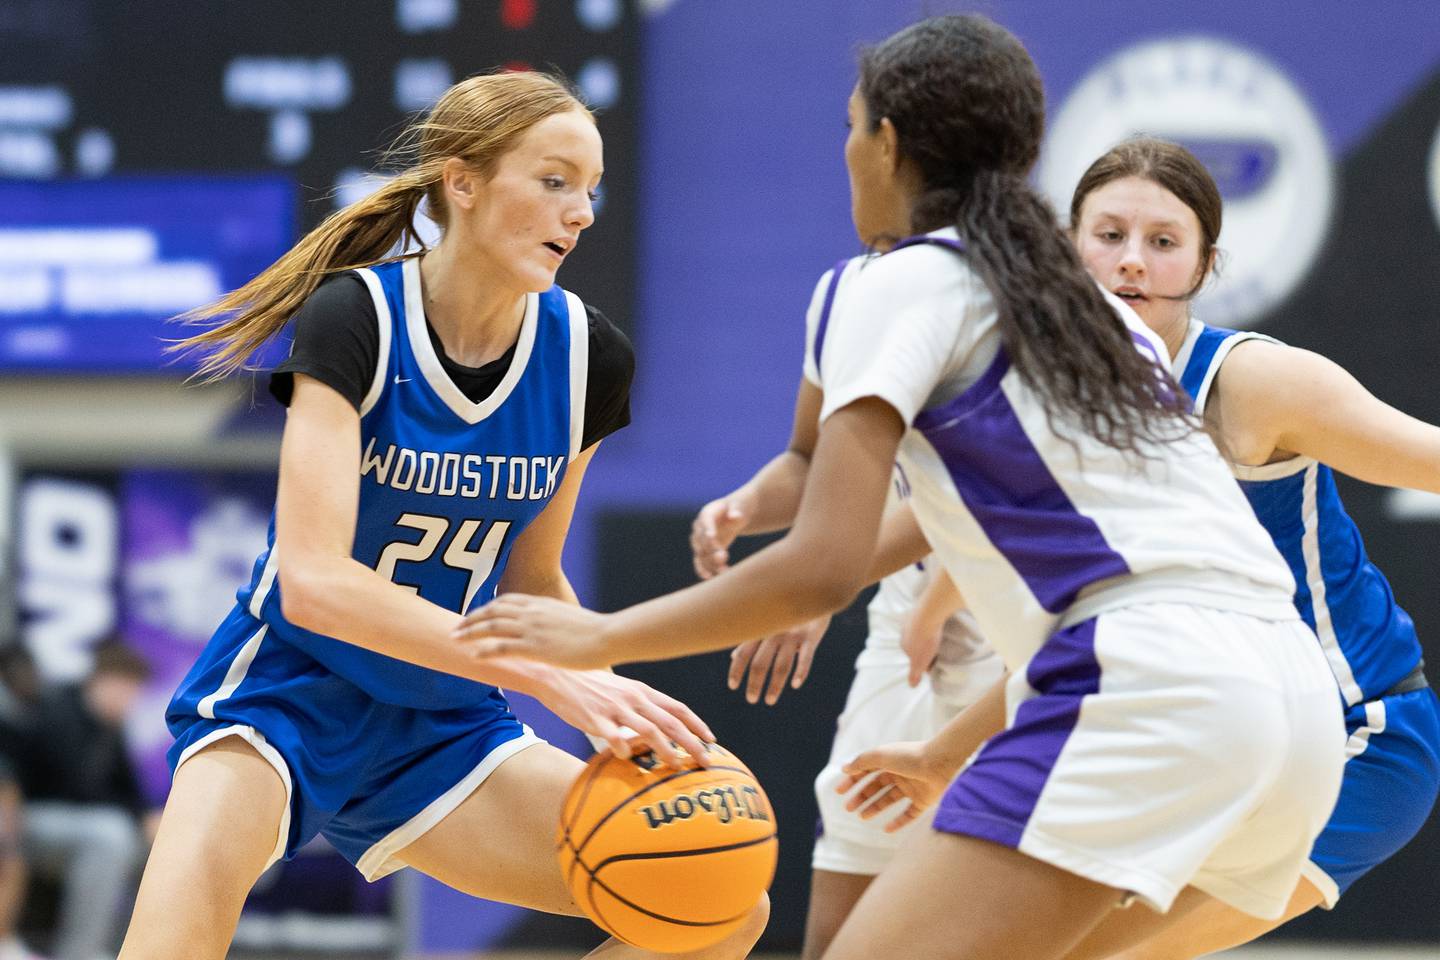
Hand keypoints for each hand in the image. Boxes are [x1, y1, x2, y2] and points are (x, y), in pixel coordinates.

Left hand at [454, 593, 616, 669]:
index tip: (475, 615)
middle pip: (493, 611)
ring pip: (492, 627)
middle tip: (456, 627)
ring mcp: (532, 629)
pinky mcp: (535, 647)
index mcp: (540, 604)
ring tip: (455, 639)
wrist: (607, 636)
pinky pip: (502, 647)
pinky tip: (474, 655)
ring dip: (470, 632)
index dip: (487, 608)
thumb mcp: (569, 619)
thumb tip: (549, 630)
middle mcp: (532, 612)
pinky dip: (485, 649)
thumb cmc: (595, 631)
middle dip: (472, 618)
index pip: (505, 601)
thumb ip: (553, 621)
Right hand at [533, 667, 715, 769]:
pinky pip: (612, 736)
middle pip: (670, 722)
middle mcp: (633, 698)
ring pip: (648, 729)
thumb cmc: (590, 685)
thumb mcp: (621, 690)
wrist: (557, 674)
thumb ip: (639, 706)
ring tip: (677, 765)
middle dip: (692, 742)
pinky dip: (623, 748)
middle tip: (706, 761)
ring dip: (666, 748)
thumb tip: (655, 728)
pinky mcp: (594, 718)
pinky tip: (628, 758)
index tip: (711, 740)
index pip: (677, 707)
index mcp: (642, 691)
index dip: (697, 724)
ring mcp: (615, 708)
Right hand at [690, 493, 752, 578]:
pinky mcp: (703, 551)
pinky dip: (702, 569)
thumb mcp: (741, 506)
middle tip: (723, 557)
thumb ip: (737, 510)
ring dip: (710, 563)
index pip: (705, 521)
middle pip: (702, 539)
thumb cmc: (739, 507)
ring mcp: (700, 540)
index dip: (708, 529)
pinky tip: (709, 577)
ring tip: (724, 571)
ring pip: (701, 553)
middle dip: (711, 549)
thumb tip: (735, 516)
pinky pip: (700, 561)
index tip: (712, 537)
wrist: (734, 514)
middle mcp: (699, 527)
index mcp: (707, 513)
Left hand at [727, 616, 828, 704]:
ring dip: (774, 686)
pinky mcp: (812, 636)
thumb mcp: (767, 621)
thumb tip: (733, 657)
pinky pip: (806, 657)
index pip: (743, 653)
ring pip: (781, 666)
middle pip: (760, 663)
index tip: (733, 686)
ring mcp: (793, 635)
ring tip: (769, 700)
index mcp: (761, 629)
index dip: (736, 670)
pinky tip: (796, 685)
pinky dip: (801, 672)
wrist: (814, 587)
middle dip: (754, 684)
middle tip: (751, 699)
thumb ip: (750, 639)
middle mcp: (774, 632)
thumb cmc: (786, 608)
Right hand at [834, 740, 947, 832]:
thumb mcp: (881, 755)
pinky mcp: (924, 800)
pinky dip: (898, 822)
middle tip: (848, 808)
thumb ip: (862, 762)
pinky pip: (909, 814)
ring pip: (889, 800)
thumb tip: (844, 768)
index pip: (866, 770)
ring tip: (862, 817)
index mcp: (889, 760)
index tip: (839, 792)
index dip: (852, 780)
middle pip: (876, 786)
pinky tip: (886, 829)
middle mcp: (900, 773)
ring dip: (875, 808)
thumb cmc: (910, 756)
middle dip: (861, 796)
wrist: (942, 763)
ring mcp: (912, 787)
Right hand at [900, 610, 942, 687]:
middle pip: (914, 643)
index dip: (923, 660)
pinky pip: (921, 619)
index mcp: (903, 645)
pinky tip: (935, 624)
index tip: (933, 662)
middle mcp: (903, 633)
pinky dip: (926, 622)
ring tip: (937, 637)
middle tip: (936, 650)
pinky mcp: (917, 610)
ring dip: (924, 635)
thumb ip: (914, 674)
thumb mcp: (920, 662)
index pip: (912, 656)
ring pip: (917, 631)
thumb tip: (911, 686)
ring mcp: (909, 620)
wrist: (928, 615)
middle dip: (922, 647)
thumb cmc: (924, 641)